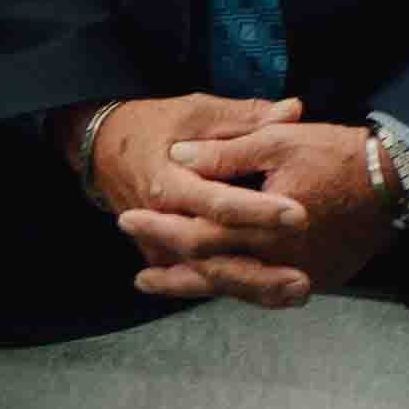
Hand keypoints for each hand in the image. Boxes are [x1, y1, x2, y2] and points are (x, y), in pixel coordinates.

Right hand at [77, 91, 299, 299]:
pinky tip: (277, 298)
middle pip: (208, 254)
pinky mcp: (163, 258)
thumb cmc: (156, 126)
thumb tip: (293, 110)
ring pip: (206, 277)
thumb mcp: (198, 111)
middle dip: (256, 270)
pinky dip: (238, 291)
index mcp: (168, 180)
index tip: (299, 214)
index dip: (257, 211)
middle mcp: (160, 219)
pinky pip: (201, 280)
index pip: (216, 203)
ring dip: (252, 289)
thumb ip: (247, 116)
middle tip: (302, 276)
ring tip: (298, 293)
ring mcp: (157, 244)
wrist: (106, 149)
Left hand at [135, 118, 398, 310]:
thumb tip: (180, 156)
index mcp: (266, 223)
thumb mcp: (279, 140)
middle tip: (137, 275)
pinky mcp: (315, 281)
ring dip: (196, 289)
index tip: (130, 219)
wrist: (397, 183)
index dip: (162, 229)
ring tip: (162, 286)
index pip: (201, 233)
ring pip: (237, 290)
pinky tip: (215, 286)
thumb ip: (227, 152)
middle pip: (213, 273)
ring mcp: (300, 276)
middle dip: (172, 272)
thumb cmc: (338, 154)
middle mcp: (280, 260)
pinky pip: (265, 293)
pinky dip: (235, 291)